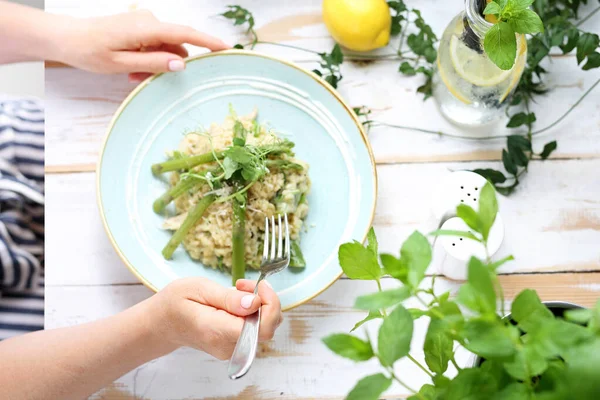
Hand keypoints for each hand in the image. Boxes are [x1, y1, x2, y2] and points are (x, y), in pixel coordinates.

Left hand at [54, 10, 229, 81]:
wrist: (66, 38)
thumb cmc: (89, 51)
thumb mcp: (121, 63)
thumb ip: (153, 63)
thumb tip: (181, 63)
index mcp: (146, 28)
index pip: (186, 34)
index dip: (208, 42)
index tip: (227, 48)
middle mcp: (149, 21)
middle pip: (175, 44)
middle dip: (168, 64)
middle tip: (143, 79)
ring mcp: (144, 23)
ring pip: (164, 47)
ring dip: (155, 64)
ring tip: (131, 76)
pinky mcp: (138, 28)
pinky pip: (154, 45)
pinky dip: (148, 58)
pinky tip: (130, 69)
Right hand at [147, 277, 282, 359]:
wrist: (162, 323)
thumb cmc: (175, 303)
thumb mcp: (198, 289)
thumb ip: (228, 299)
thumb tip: (254, 303)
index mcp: (217, 331)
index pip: (261, 328)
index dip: (271, 305)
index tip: (261, 286)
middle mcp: (227, 345)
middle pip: (267, 328)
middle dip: (265, 301)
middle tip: (243, 284)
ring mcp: (231, 349)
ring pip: (263, 328)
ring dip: (259, 305)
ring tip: (237, 290)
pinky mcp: (234, 346)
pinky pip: (254, 329)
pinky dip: (253, 312)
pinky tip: (236, 301)